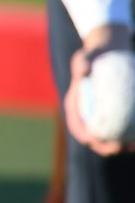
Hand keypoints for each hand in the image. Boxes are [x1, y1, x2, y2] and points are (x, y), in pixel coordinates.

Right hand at [66, 28, 133, 156]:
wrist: (104, 54)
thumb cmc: (93, 57)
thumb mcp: (84, 58)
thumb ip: (81, 65)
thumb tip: (83, 72)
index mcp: (74, 106)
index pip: (76, 125)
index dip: (83, 136)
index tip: (93, 140)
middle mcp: (85, 115)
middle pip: (93, 137)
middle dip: (104, 147)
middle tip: (117, 148)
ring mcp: (99, 117)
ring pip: (109, 136)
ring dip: (120, 145)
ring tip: (133, 147)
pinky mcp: (113, 115)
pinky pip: (122, 128)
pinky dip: (130, 134)